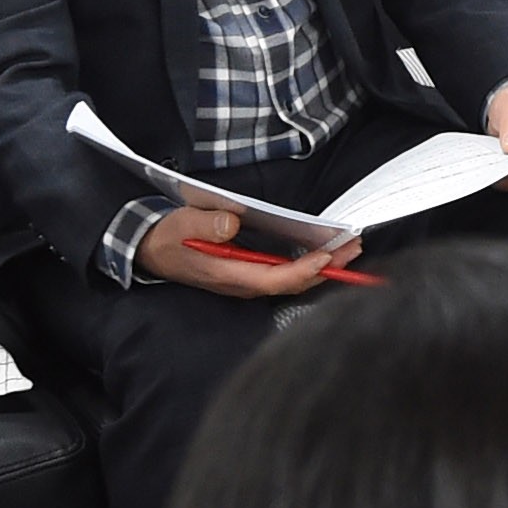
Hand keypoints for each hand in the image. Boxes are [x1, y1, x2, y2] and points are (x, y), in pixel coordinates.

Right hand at [137, 206, 357, 296]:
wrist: (153, 250)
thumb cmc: (170, 237)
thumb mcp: (183, 224)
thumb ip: (207, 225)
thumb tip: (232, 224)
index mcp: (230, 274)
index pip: (274, 279)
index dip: (303, 270)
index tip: (327, 256)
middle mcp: (244, 283)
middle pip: (293, 282)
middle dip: (327, 268)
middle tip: (354, 248)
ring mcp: (248, 281)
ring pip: (293, 280)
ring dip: (323, 266)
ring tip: (350, 248)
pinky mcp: (250, 274)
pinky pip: (286, 274)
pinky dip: (309, 264)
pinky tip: (326, 251)